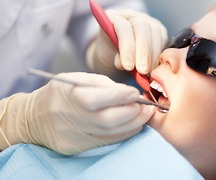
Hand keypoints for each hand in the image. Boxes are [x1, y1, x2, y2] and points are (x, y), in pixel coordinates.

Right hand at [0, 72, 154, 154]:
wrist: (35, 117)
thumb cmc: (60, 93)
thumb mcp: (77, 79)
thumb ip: (103, 84)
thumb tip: (129, 94)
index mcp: (70, 96)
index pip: (100, 98)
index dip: (122, 96)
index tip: (136, 94)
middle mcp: (72, 118)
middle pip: (109, 120)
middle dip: (133, 113)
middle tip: (147, 107)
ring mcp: (74, 136)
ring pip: (111, 133)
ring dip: (133, 124)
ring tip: (144, 116)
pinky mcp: (77, 147)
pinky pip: (106, 142)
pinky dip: (124, 134)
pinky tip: (133, 126)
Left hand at [86, 9, 167, 76]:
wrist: (116, 53)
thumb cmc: (108, 54)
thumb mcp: (105, 56)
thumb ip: (115, 57)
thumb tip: (129, 66)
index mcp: (113, 17)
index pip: (123, 27)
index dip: (127, 47)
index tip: (128, 66)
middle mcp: (131, 15)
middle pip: (142, 27)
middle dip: (143, 51)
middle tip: (142, 71)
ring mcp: (147, 21)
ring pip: (155, 33)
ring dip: (152, 56)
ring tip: (147, 73)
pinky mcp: (158, 30)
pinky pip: (162, 40)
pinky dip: (158, 56)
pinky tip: (154, 68)